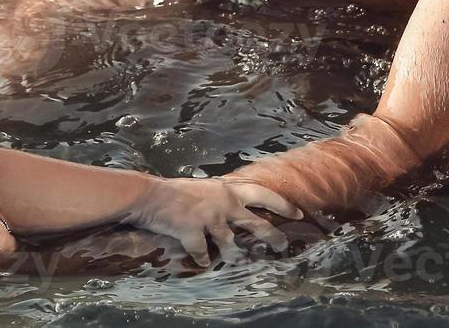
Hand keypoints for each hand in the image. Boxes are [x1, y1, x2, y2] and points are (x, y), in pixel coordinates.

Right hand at [123, 176, 301, 265]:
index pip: (263, 194)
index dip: (282, 204)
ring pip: (231, 245)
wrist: (151, 195)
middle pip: (256, 224)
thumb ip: (220, 196)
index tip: (297, 213)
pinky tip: (201, 261)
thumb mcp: (204, 187)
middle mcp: (224, 204)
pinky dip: (203, 259)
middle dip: (272, 237)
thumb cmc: (176, 190)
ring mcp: (210, 219)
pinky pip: (203, 253)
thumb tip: (234, 205)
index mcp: (227, 190)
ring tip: (238, 261)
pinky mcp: (194, 232)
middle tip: (282, 246)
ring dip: (234, 255)